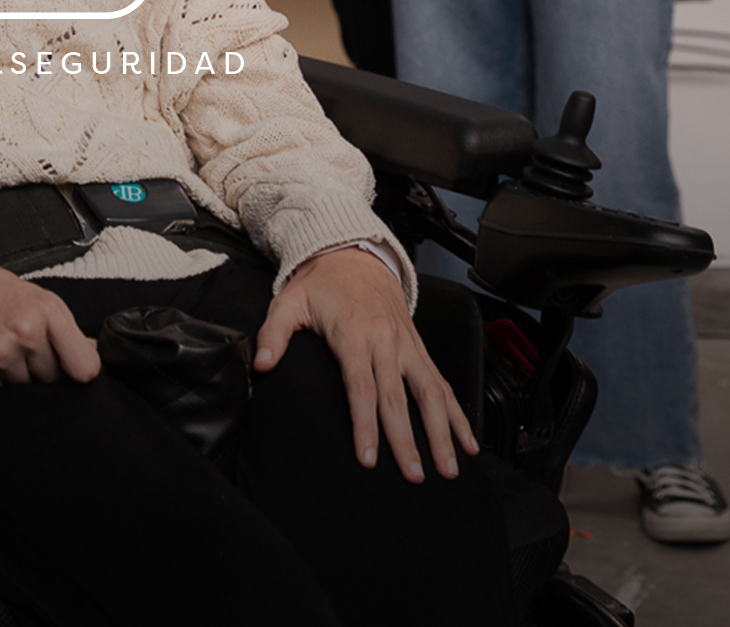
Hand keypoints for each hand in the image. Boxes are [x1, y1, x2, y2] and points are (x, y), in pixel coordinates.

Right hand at [0, 242, 100, 385]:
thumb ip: (64, 328)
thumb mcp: (34, 295)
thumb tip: (89, 356)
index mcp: (46, 311)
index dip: (80, 370)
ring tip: (0, 344)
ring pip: (27, 390)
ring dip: (18, 375)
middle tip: (21, 343)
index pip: (85, 368)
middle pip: (54, 380)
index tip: (74, 368)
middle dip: (44, 368)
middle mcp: (24, 334)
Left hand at [254, 247, 476, 482]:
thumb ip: (274, 334)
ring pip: (430, 393)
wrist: (354, 254)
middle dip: (407, 440)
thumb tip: (261, 364)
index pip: (361, 387)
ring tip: (449, 469)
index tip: (368, 458)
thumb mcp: (289, 302)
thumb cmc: (320, 284)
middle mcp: (385, 341)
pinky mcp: (419, 348)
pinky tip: (467, 440)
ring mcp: (406, 345)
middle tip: (413, 476)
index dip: (365, 424)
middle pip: (397, 398)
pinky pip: (442, 383)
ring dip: (442, 432)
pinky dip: (458, 413)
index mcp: (353, 334)